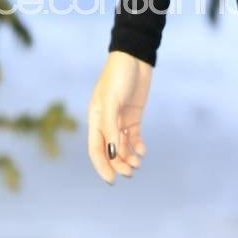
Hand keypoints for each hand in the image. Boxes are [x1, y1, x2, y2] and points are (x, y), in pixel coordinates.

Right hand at [87, 51, 151, 183]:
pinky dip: (137, 146)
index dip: (102, 166)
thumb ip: (111, 126)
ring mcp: (120, 119)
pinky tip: (143, 151)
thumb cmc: (118, 76)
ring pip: (123, 146)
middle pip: (110, 150)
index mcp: (95, 118)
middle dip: (119, 164)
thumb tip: (114, 152)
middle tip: (131, 173)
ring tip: (138, 163)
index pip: (96, 149)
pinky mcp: (133, 116)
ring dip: (129, 157)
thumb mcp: (112, 100)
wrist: (134, 58)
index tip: (112, 180)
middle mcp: (106, 122)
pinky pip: (133, 136)